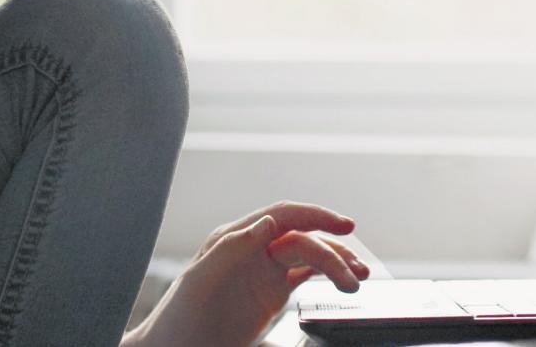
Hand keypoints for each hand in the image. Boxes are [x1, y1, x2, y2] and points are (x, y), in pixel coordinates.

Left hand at [123, 202, 370, 346]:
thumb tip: (269, 223)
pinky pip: (305, 275)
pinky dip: (327, 276)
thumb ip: (233, 248)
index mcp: (235, 239)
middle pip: (302, 239)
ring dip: (335, 264)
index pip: (283, 217)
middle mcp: (252, 250)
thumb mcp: (201, 281)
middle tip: (356, 276)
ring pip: (308, 257)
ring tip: (357, 281)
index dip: (315, 215)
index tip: (344, 226)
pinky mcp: (270, 294)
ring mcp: (262, 272)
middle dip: (333, 252)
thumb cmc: (179, 319)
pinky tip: (343, 281)